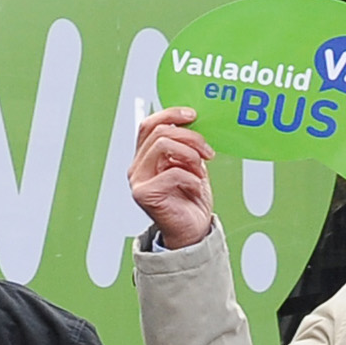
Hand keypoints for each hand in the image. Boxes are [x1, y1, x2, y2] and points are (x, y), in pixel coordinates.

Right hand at [129, 104, 215, 249]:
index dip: (170, 114)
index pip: (149, 125)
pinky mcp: (144, 194)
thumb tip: (194, 124)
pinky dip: (192, 178)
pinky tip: (195, 187)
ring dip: (190, 155)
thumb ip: (186, 146)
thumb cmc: (191, 198)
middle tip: (208, 152)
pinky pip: (173, 173)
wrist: (192, 230)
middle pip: (160, 132)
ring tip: (200, 170)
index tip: (193, 115)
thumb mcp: (191, 165)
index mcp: (146, 157)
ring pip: (163, 147)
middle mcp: (138, 167)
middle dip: (190, 137)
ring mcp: (138, 181)